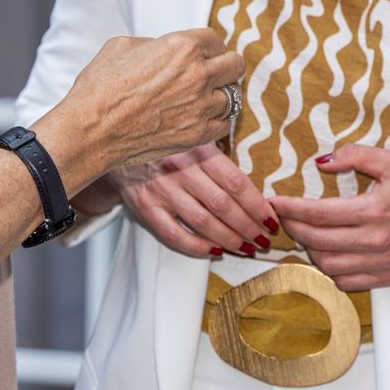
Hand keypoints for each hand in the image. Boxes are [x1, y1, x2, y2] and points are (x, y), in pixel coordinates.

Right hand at [36, 29, 244, 189]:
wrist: (91, 130)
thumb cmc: (100, 86)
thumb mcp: (123, 45)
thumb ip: (156, 43)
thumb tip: (167, 50)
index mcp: (182, 47)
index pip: (216, 39)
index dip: (207, 47)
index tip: (201, 54)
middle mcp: (198, 75)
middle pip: (235, 65)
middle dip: (224, 66)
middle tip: (211, 73)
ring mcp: (201, 107)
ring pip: (233, 96)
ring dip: (219, 95)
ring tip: (201, 98)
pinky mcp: (198, 134)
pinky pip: (224, 124)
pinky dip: (216, 120)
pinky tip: (199, 118)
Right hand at [111, 144, 278, 258]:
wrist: (117, 143)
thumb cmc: (165, 143)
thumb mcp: (193, 138)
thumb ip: (218, 160)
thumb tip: (253, 192)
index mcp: (198, 149)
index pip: (236, 183)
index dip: (257, 205)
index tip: (272, 219)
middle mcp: (180, 169)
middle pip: (224, 206)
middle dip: (249, 227)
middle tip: (264, 239)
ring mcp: (161, 190)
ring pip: (204, 223)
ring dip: (230, 239)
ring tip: (247, 248)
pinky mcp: (145, 208)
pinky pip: (175, 235)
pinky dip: (197, 247)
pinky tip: (215, 251)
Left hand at [271, 144, 389, 290]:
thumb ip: (355, 155)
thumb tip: (321, 162)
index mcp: (375, 210)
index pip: (319, 213)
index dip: (290, 208)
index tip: (274, 202)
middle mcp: (375, 241)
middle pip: (317, 240)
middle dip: (293, 228)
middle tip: (284, 216)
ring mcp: (380, 263)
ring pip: (327, 265)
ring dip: (309, 249)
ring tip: (305, 234)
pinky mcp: (386, 277)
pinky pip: (345, 281)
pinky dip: (329, 269)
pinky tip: (326, 253)